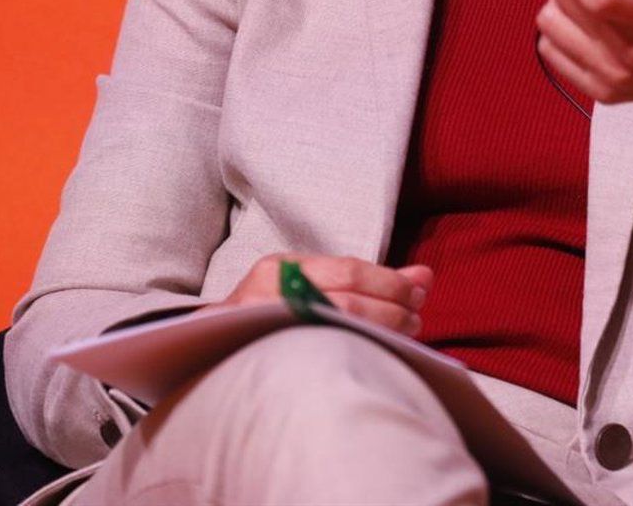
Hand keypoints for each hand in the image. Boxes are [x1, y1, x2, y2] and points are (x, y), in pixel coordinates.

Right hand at [211, 254, 432, 335]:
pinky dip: (357, 349)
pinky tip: (376, 352)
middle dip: (392, 307)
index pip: (348, 271)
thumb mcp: (305, 285)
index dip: (390, 282)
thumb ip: (361, 279)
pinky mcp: (265, 362)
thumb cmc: (269, 315)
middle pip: (346, 299)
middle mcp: (268, 294)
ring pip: (336, 325)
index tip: (419, 291)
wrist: (207, 352)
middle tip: (417, 316)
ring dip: (382, 329)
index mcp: (279, 269)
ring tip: (406, 333)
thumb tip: (425, 275)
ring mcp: (264, 327)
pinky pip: (321, 353)